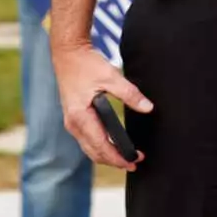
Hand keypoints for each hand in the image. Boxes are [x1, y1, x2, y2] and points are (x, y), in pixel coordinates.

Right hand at [54, 46, 150, 169]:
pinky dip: (100, 145)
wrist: (68, 54)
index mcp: (81, 117)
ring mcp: (72, 122)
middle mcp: (73, 124)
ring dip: (107, 154)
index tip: (134, 161)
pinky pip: (87, 139)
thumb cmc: (87, 65)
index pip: (101, 146)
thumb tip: (148, 108)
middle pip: (94, 152)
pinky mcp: (74, 117)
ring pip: (89, 147)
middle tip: (135, 162)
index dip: (118, 157)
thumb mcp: (112, 77)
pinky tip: (113, 144)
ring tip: (126, 156)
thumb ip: (130, 94)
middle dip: (114, 160)